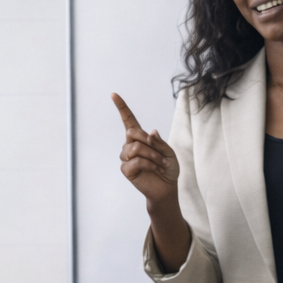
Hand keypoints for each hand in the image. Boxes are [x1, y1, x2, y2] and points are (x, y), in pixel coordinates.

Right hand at [113, 93, 179, 207]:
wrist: (167, 187)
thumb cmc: (168, 168)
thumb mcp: (169, 152)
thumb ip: (160, 142)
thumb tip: (151, 132)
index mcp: (141, 138)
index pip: (128, 120)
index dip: (121, 107)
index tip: (113, 94)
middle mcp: (130, 145)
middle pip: (132, 132)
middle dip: (148, 142)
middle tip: (160, 154)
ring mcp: (127, 158)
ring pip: (135, 148)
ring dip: (152, 155)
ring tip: (159, 163)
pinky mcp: (126, 170)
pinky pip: (135, 161)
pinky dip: (148, 164)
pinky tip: (153, 169)